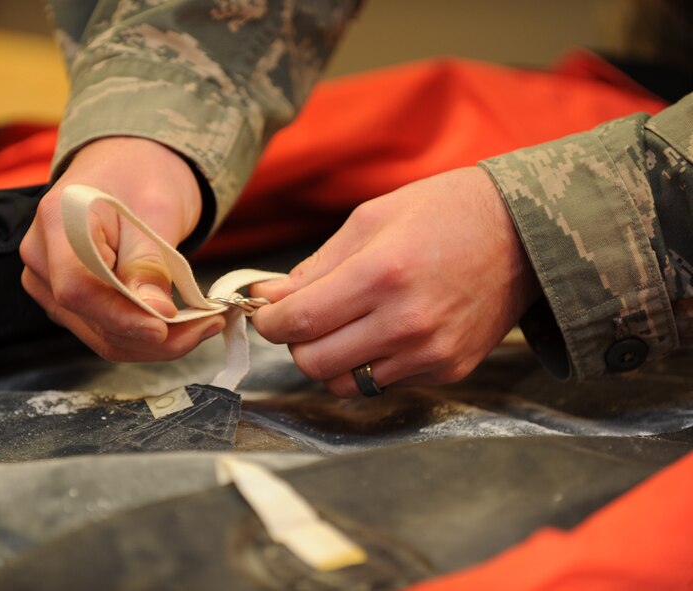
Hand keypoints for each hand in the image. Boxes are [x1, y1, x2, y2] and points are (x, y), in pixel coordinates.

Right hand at [20, 137, 224, 360]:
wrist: (128, 167)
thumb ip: (149, 262)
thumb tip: (157, 312)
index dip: (120, 316)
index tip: (165, 327)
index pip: (77, 288)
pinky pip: (107, 332)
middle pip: (91, 319)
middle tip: (208, 324)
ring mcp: (50, 284)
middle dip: (153, 335)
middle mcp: (42, 259)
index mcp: (57, 221)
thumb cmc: (141, 175)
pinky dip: (145, 335)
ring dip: (155, 343)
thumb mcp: (155, 209)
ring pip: (102, 336)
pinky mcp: (69, 302)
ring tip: (203, 324)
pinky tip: (182, 325)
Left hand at [251, 166, 540, 396]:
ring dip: (329, 360)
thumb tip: (271, 296)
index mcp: (382, 274)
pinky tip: (382, 332)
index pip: (301, 321)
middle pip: (315, 362)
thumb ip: (317, 266)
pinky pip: (383, 383)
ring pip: (345, 384)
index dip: (271, 322)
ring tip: (342, 327)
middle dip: (295, 343)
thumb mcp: (371, 220)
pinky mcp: (448, 370)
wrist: (523, 234)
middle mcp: (406, 322)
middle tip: (302, 319)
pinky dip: (368, 364)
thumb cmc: (443, 213)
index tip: (266, 313)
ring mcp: (430, 353)